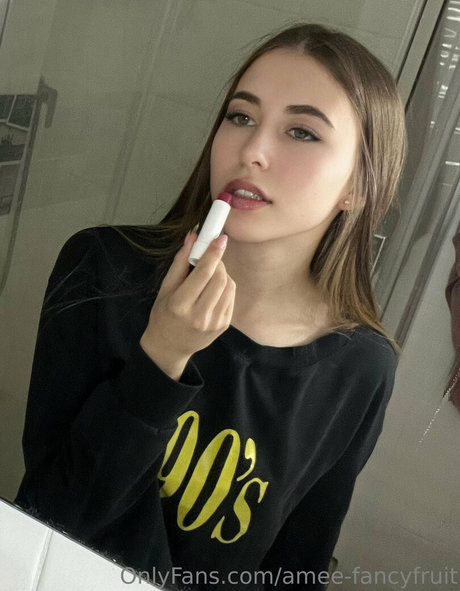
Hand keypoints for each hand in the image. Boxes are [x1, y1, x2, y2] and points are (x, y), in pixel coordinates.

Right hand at [140, 229, 235, 379]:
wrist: (170, 346)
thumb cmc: (163, 314)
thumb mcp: (166, 288)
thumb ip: (180, 262)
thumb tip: (193, 236)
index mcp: (180, 305)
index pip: (203, 273)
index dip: (213, 253)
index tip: (220, 238)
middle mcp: (200, 316)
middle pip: (220, 278)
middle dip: (217, 263)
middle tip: (209, 259)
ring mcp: (214, 323)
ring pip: (229, 286)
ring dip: (223, 274)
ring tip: (209, 276)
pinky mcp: (224, 325)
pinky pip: (231, 297)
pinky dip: (225, 287)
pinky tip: (213, 290)